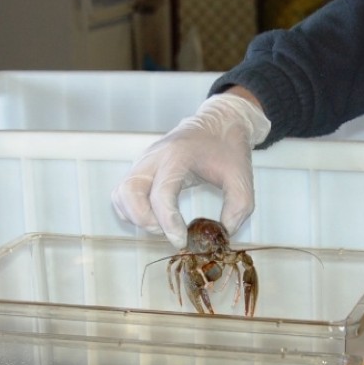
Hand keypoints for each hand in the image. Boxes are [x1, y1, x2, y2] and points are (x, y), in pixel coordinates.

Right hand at [111, 91, 270, 248]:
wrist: (219, 124)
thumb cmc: (228, 149)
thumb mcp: (242, 177)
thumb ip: (238, 208)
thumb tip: (223, 234)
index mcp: (178, 155)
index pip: (161, 193)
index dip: (168, 222)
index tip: (182, 240)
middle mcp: (154, 157)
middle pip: (128, 192)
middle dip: (145, 221)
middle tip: (169, 232)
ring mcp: (143, 161)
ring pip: (121, 194)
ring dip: (136, 217)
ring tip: (163, 225)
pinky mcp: (140, 168)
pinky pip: (122, 194)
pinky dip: (132, 211)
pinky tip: (156, 217)